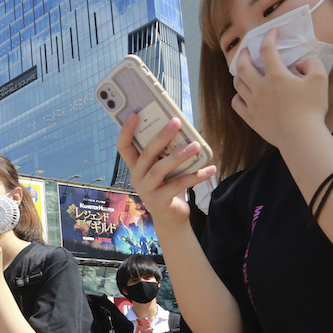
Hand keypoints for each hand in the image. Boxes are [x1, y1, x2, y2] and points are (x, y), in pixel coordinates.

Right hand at [117, 113, 213, 229]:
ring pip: (160, 169)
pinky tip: (209, 169)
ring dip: (179, 155)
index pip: (124, 147)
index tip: (135, 113)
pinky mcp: (159, 201)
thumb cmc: (168, 187)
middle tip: (176, 121)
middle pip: (146, 153)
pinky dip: (195, 176)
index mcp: (135, 167)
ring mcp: (146, 190)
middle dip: (161, 136)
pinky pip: (177, 185)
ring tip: (196, 146)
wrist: (171, 218)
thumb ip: (165, 153)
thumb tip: (182, 128)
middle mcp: (137, 177)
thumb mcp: (164, 169)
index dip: (126, 130)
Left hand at [231, 27, 328, 149]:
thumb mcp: (320, 80)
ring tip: (243, 71)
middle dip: (243, 54)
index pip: (267, 50)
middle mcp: (260, 88)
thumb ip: (312, 64)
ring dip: (239, 74)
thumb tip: (301, 63)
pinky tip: (242, 95)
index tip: (272, 31)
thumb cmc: (312, 109)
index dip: (268, 37)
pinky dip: (237, 96)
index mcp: (276, 76)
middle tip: (246, 49)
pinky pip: (237, 104)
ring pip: (238, 84)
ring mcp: (253, 104)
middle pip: (243, 66)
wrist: (300, 138)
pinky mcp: (251, 119)